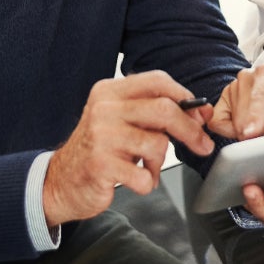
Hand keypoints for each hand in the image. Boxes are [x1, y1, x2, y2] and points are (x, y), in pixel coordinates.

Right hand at [43, 71, 214, 225]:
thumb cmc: (98, 149)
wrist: (61, 181)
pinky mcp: (101, 165)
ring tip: (145, 167)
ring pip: (157, 144)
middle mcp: (104, 109)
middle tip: (202, 144)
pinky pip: (143, 176)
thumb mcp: (121, 120)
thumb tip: (200, 111)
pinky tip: (134, 180)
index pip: (157, 81)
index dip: (185, 96)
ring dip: (159, 162)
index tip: (200, 115)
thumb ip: (154, 112)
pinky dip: (146, 183)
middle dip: (190, 130)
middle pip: (164, 110)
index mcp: (110, 91)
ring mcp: (101, 137)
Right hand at [206, 54, 263, 139]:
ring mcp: (235, 87)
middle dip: (258, 132)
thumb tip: (262, 123)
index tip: (249, 133)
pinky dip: (233, 130)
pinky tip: (252, 124)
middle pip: (242, 118)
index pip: (259, 98)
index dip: (253, 117)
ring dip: (251, 131)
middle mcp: (246, 77)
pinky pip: (219, 122)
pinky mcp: (227, 98)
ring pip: (232, 124)